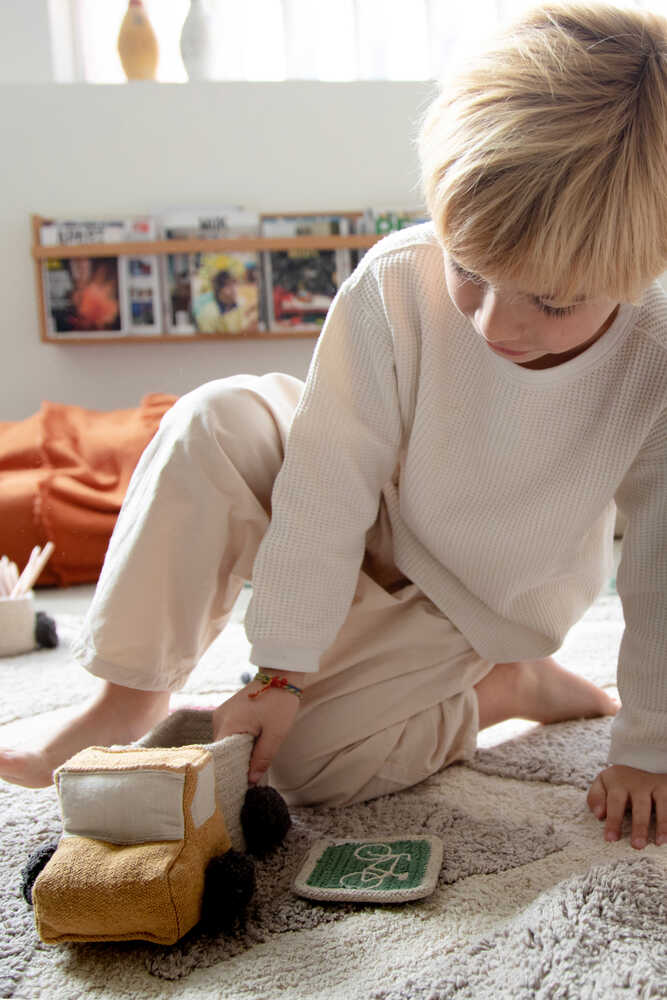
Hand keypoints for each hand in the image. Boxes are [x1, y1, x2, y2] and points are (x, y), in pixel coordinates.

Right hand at [212, 670, 303, 785]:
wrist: (281, 675)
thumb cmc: (279, 702)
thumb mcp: (275, 733)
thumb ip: (262, 757)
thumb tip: (251, 781)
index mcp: (228, 725)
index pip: (220, 757)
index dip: (230, 771)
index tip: (240, 783)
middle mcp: (219, 719)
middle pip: (222, 750)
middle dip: (235, 762)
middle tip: (250, 775)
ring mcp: (222, 714)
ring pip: (226, 742)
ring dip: (237, 751)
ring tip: (251, 761)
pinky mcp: (228, 711)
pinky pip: (229, 732)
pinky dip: (238, 741)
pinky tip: (250, 745)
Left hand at [587, 764, 666, 848]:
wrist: (640, 759)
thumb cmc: (619, 781)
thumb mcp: (603, 783)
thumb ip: (596, 797)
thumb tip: (598, 815)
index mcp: (619, 782)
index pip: (615, 803)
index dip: (613, 821)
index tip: (611, 839)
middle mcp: (639, 784)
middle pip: (640, 806)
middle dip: (639, 826)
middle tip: (637, 846)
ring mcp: (656, 785)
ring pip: (662, 804)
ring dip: (662, 824)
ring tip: (659, 842)